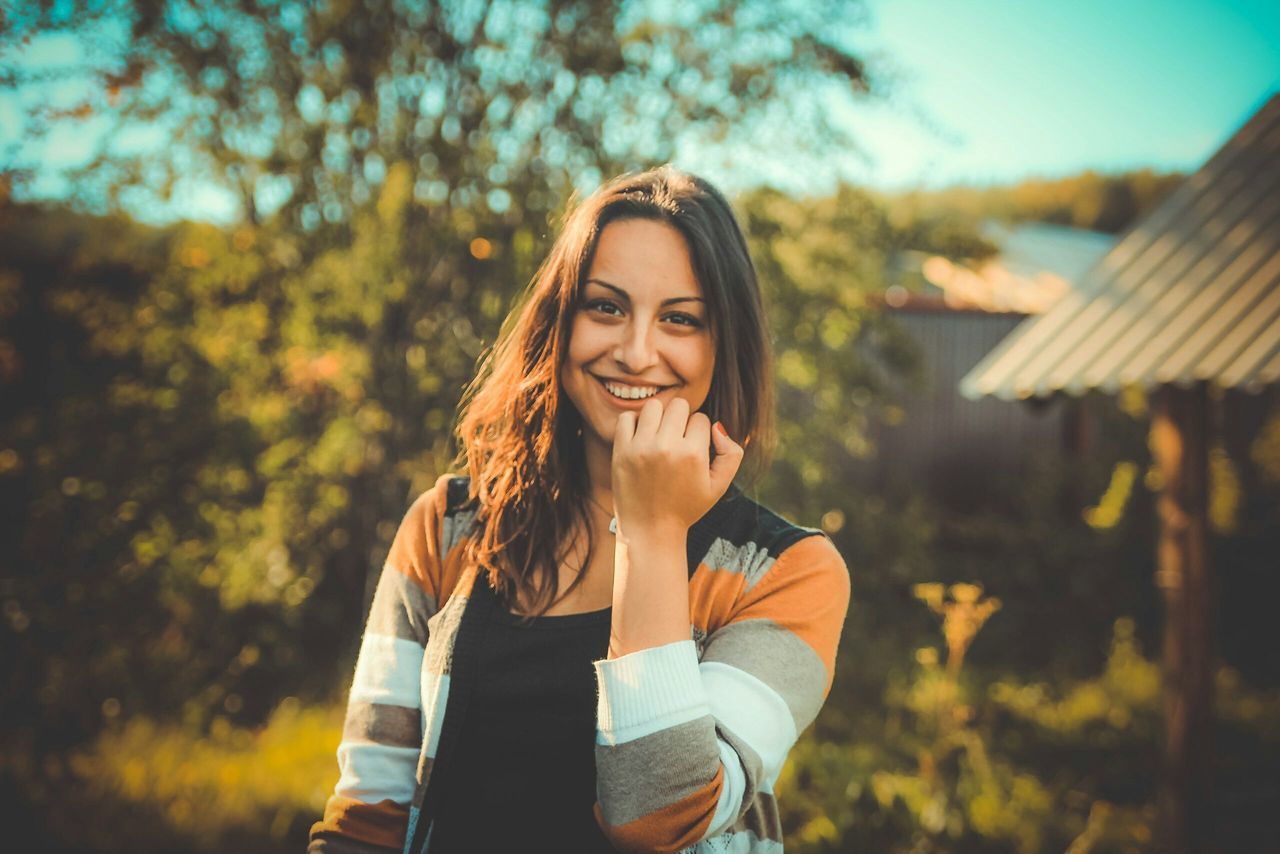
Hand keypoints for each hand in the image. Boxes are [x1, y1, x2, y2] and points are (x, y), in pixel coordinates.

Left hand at [611, 397, 744, 539]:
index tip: (693, 450)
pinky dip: (635, 423)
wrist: (650, 530)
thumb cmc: (686, 508)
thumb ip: (731, 454)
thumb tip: (717, 426)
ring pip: (654, 406)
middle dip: (682, 419)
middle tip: (677, 439)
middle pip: (679, 405)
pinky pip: (627, 418)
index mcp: (693, 455)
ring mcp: (641, 448)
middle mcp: (667, 447)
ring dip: (659, 417)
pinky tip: (642, 438)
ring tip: (660, 435)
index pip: (701, 418)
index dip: (700, 432)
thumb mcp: (719, 486)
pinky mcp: (621, 451)